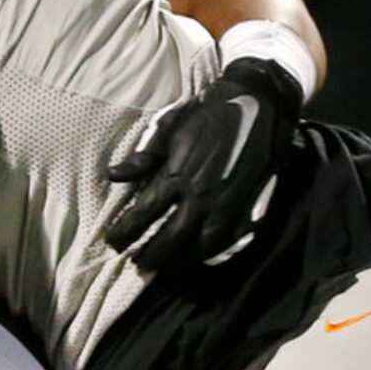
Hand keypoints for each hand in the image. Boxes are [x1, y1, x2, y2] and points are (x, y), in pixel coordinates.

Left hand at [102, 58, 301, 272]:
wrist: (258, 103)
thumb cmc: (208, 111)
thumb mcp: (170, 125)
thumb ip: (143, 156)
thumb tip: (114, 175)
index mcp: (176, 175)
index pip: (143, 215)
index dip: (124, 233)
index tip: (112, 243)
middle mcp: (199, 196)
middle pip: (169, 240)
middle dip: (150, 256)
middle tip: (138, 264)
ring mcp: (224, 204)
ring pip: (198, 247)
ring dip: (178, 262)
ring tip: (164, 266)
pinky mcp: (245, 206)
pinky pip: (224, 241)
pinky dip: (207, 254)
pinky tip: (196, 256)